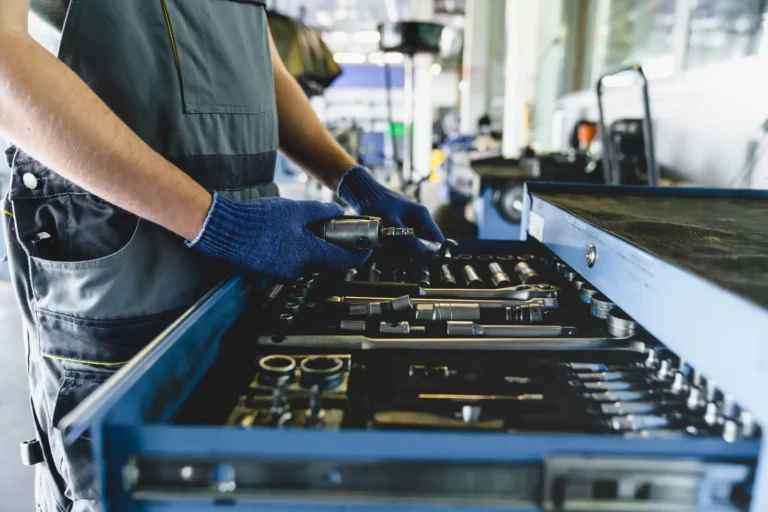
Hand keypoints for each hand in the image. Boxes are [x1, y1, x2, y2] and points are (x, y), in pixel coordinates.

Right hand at [187, 193, 369, 278]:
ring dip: (317, 246)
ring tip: (310, 226)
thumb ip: (321, 212)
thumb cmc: (257, 220)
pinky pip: (296, 261)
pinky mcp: (274, 270)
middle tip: (339, 227)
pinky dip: (301, 249)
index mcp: (308, 255)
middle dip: (337, 245)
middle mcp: (299, 269)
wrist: (224, 230)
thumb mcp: (296, 209)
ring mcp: (285, 272)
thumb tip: (336, 211)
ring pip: (312, 260)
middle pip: (329, 261)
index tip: (367, 246)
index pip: (345, 260)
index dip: (360, 252)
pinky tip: (292, 233)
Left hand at [338, 167, 444, 254]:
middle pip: (426, 244)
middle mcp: (419, 220)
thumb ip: (408, 239)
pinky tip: (387, 250)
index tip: (421, 262)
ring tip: (392, 256)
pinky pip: (404, 242)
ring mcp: (410, 223)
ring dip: (406, 253)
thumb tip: (424, 253)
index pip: (437, 239)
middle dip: (416, 255)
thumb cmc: (378, 205)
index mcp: (422, 217)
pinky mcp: (400, 227)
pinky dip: (398, 248)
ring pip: (414, 245)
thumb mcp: (393, 224)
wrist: (363, 194)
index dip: (432, 253)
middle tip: (404, 262)